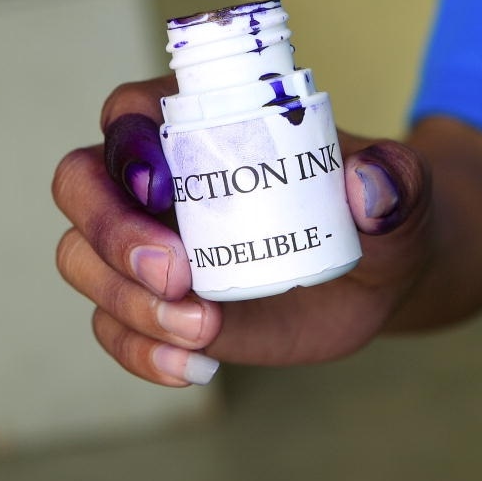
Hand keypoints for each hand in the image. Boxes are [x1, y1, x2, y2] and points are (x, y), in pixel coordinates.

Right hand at [53, 76, 434, 385]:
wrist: (376, 274)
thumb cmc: (378, 211)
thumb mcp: (401, 191)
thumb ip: (393, 180)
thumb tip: (368, 188)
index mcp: (200, 123)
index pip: (129, 112)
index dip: (126, 142)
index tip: (165, 188)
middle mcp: (157, 178)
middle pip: (81, 183)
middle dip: (110, 231)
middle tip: (176, 275)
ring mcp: (147, 243)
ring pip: (82, 259)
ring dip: (125, 301)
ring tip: (204, 332)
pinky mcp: (153, 304)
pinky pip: (112, 326)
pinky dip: (140, 352)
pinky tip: (196, 368)